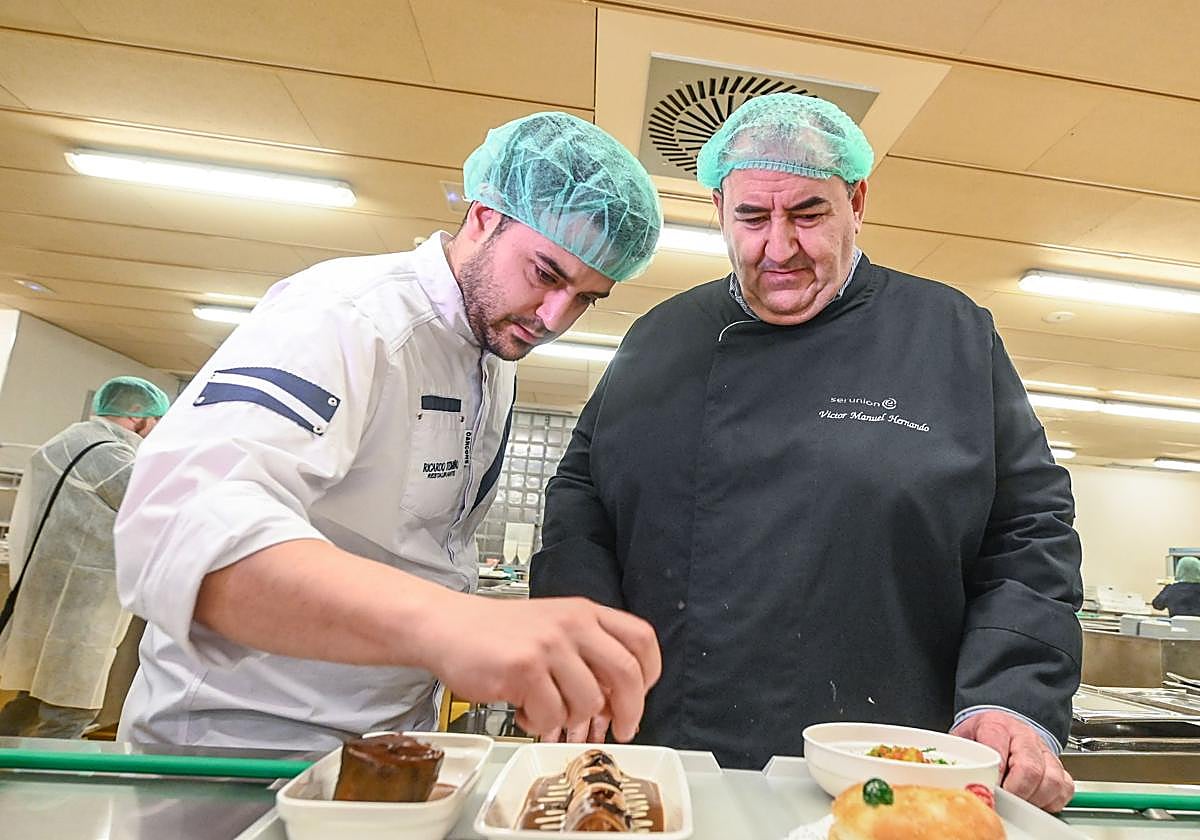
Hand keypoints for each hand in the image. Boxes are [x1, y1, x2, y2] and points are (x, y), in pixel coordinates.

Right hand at [419, 595, 659, 742]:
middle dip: (632, 711)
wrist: (449, 627)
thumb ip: (588, 652)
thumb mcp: (554, 627)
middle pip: (627, 673)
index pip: (642, 638)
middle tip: (623, 730)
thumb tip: (620, 700)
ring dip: (570, 719)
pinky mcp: (524, 668)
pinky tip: (524, 710)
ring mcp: (548, 645)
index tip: (642, 696)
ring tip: (546, 709)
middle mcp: (572, 624)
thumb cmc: (500, 635)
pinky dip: (539, 724)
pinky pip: (550, 715)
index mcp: (585, 612)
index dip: (651, 673)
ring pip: (588, 702)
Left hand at [951, 711, 1073, 811]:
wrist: (1004, 722)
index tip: (990, 789)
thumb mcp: (964, 737)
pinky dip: (1052, 801)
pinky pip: (1065, 788)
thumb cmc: (983, 734)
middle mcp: (1024, 737)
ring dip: (1035, 798)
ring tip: (1018, 802)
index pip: (999, 747)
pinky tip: (1035, 800)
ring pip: (1052, 780)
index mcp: (997, 726)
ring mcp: (1044, 751)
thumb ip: (959, 755)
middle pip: (1030, 768)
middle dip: (1016, 792)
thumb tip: (949, 777)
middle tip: (1003, 802)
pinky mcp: (1059, 766)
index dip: (996, 773)